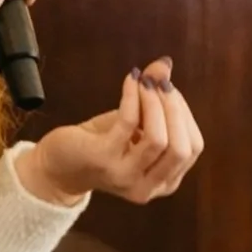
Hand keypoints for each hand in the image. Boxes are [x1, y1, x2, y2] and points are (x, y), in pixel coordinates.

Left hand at [15, 58, 202, 206]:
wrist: (58, 164)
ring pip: (158, 138)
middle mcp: (149, 187)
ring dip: (154, 103)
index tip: (169, 89)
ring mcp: (126, 177)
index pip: (193, 147)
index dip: (185, 115)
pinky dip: (133, 97)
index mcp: (166, 181)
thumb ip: (155, 97)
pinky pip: (129, 123)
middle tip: (160, 82)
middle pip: (181, 147)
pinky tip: (129, 81)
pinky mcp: (103, 160)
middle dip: (175, 109)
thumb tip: (165, 64)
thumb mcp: (136, 120)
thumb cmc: (101, 143)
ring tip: (145, 81)